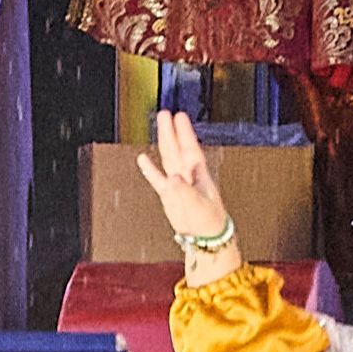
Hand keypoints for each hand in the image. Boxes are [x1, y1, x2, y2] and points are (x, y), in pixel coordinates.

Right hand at [136, 110, 232, 272]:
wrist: (206, 238)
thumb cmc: (209, 220)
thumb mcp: (198, 204)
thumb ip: (184, 191)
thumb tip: (173, 178)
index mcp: (199, 174)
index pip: (190, 147)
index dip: (184, 132)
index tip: (179, 116)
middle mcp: (188, 175)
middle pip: (177, 148)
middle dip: (171, 131)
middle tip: (165, 113)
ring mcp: (177, 184)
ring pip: (168, 158)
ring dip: (164, 142)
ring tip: (159, 126)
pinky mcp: (169, 195)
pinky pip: (157, 179)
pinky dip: (150, 169)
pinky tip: (143, 159)